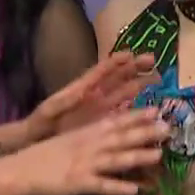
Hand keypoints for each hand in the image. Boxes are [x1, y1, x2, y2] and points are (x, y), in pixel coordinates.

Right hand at [20, 108, 167, 194]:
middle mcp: (89, 146)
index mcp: (85, 133)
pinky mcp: (79, 184)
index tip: (157, 111)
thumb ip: (89, 137)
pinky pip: (102, 186)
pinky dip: (119, 187)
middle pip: (121, 138)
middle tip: (168, 128)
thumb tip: (109, 134)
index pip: (115, 122)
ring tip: (158, 155)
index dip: (137, 117)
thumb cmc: (44, 154)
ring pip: (116, 159)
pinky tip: (135, 190)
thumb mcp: (68, 139)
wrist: (21, 169)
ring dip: (138, 157)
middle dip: (145, 133)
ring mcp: (85, 165)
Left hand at [24, 52, 159, 141]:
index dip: (116, 61)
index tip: (132, 53)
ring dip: (139, 85)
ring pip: (124, 93)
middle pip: (118, 78)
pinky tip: (149, 108)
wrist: (37, 141)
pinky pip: (122, 113)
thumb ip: (65, 99)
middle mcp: (94, 96)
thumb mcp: (51, 109)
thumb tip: (82, 90)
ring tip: (156, 78)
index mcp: (81, 88)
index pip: (102, 70)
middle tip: (154, 60)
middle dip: (135, 68)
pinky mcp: (103, 124)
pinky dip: (135, 109)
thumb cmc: (42, 122)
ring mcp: (101, 109)